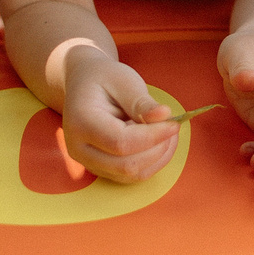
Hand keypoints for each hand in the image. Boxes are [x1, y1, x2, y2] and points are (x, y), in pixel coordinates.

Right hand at [61, 48, 179, 182]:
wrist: (84, 84)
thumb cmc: (104, 78)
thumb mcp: (123, 80)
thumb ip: (141, 101)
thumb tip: (164, 116)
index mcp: (81, 122)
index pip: (120, 142)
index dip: (152, 137)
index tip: (174, 123)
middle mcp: (79, 148)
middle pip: (126, 165)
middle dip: (157, 149)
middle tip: (173, 127)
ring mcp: (88, 162)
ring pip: (131, 174)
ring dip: (158, 157)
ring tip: (168, 133)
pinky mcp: (101, 168)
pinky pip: (131, 176)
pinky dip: (152, 162)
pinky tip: (160, 142)